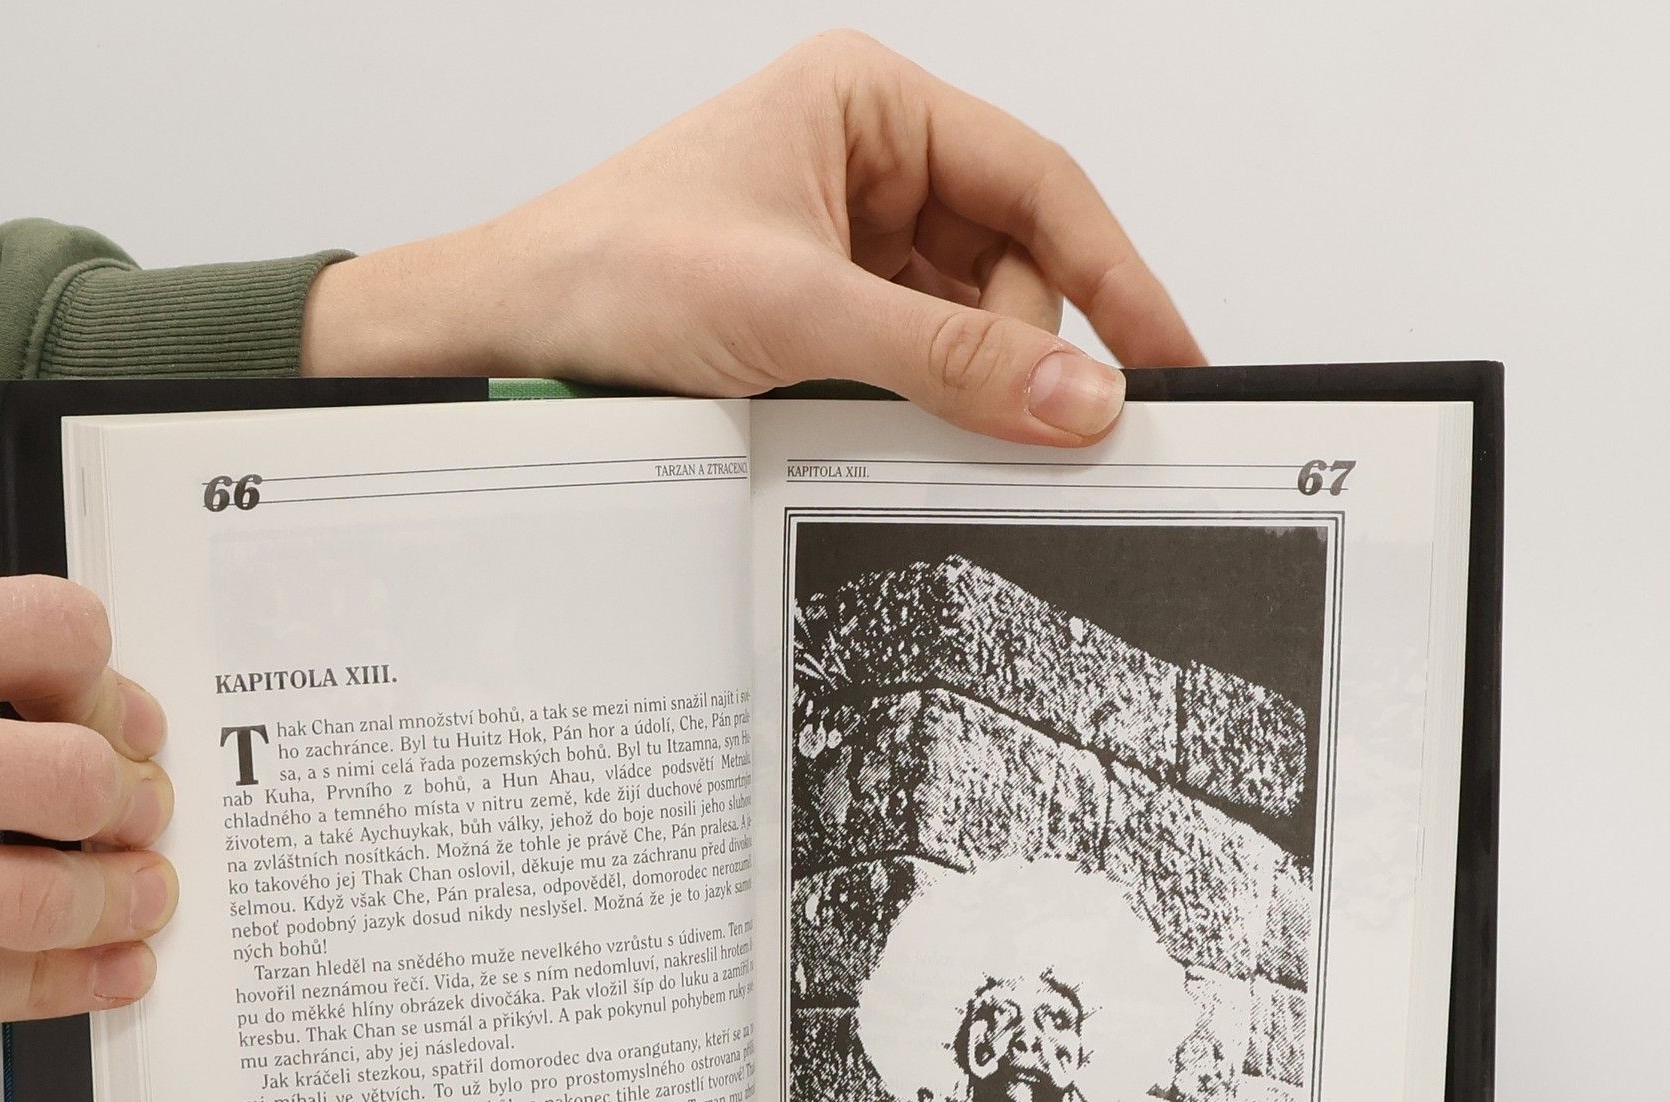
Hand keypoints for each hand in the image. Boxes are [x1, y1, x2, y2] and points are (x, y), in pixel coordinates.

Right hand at [0, 576, 176, 1046]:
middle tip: (142, 806)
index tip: (119, 708)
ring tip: (143, 890)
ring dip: (120, 898)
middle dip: (129, 796)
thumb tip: (58, 695)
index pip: (38, 632)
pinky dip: (65, 985)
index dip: (105, 675)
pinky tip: (110, 970)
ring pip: (35, 899)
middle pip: (63, 776)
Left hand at [303, 31, 1201, 442]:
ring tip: (904, 419)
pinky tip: (886, 425)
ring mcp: (840, 237)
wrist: (502, 334)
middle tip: (1030, 428)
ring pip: (961, 320)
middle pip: (1006, 263)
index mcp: (868, 106)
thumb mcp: (799, 313)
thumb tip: (1074, 395)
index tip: (1168, 355)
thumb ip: (947, 358)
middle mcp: (863, 161)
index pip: (1038, 183)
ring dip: (955, 382)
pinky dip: (916, 399)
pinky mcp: (816, 306)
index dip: (1117, 274)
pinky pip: (908, 355)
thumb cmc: (609, 272)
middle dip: (1015, 350)